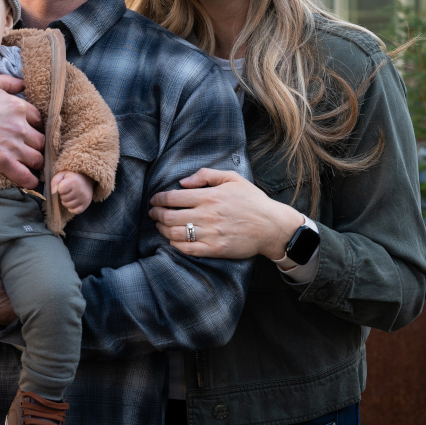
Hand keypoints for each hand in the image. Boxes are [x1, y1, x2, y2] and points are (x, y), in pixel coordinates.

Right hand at [0, 75, 44, 187]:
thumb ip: (7, 82)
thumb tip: (22, 84)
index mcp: (18, 107)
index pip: (38, 119)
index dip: (35, 126)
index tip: (31, 131)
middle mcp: (20, 127)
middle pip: (40, 140)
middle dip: (37, 145)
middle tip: (31, 149)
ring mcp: (13, 146)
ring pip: (36, 158)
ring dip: (36, 162)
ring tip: (32, 165)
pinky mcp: (3, 162)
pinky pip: (24, 176)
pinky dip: (30, 181)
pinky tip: (31, 182)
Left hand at [52, 171, 93, 214]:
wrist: (86, 178)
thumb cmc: (72, 176)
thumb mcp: (62, 174)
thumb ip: (55, 182)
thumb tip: (53, 192)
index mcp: (74, 181)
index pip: (60, 190)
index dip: (60, 188)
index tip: (64, 184)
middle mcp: (80, 191)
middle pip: (64, 199)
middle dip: (63, 195)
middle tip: (68, 190)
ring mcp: (84, 198)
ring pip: (68, 206)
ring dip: (66, 202)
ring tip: (70, 195)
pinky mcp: (86, 204)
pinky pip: (76, 211)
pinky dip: (72, 208)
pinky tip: (73, 201)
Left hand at [148, 168, 303, 259]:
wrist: (272, 226)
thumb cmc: (252, 201)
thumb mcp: (232, 178)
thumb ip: (206, 175)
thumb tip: (183, 182)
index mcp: (209, 196)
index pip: (173, 197)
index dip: (159, 199)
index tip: (154, 200)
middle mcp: (207, 215)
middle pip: (169, 216)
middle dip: (156, 214)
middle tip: (153, 213)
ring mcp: (210, 234)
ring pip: (175, 233)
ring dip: (162, 229)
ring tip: (160, 225)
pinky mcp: (215, 249)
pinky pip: (187, 249)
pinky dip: (175, 244)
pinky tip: (172, 239)